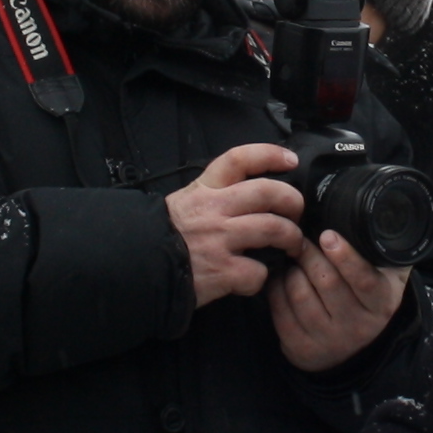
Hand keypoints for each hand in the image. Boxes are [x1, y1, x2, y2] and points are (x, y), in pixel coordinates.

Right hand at [165, 141, 306, 303]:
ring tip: (292, 245)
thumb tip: (252, 190)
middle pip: (268, 192)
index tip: (290, 161)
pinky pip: (258, 272)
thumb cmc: (165, 236)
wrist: (137, 266)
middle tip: (296, 213)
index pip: (240, 159)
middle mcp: (214, 209)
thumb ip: (214, 193)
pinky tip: (254, 277)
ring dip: (291, 239)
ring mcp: (219, 239)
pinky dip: (262, 277)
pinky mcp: (222, 271)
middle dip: (293, 202)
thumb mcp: (185, 201)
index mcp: (205, 189)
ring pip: (274, 229)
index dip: (270, 154)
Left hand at [268, 228, 412, 371]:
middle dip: (309, 255)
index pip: (364, 280)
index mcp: (382, 303)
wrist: (351, 346)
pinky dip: (276, 288)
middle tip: (300, 240)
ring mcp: (328, 341)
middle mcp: (358, 327)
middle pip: (326, 282)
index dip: (345, 257)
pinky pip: (281, 310)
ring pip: (299, 294)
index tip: (328, 235)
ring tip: (293, 260)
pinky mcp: (301, 349)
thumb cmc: (366, 295)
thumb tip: (378, 209)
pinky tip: (281, 278)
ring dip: (291, 270)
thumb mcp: (387, 274)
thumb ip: (384, 246)